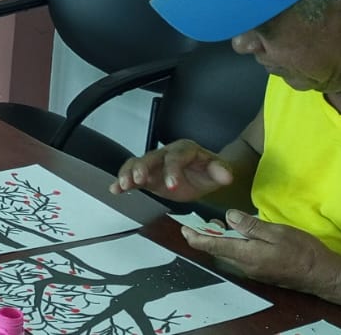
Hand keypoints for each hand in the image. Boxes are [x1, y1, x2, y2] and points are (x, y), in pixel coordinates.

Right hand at [110, 139, 233, 201]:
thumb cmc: (209, 171)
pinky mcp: (147, 176)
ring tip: (123, 186)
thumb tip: (225, 175)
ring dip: (128, 174)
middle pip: (150, 157)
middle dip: (142, 168)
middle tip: (138, 181)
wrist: (203, 176)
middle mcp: (166, 154)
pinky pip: (131, 175)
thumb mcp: (219, 171)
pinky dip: (122, 182)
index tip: (172, 186)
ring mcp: (154, 164)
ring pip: (136, 164)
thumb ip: (221, 171)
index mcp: (184, 150)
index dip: (172, 171)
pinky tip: (115, 190)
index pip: (175, 158)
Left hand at [182, 210, 340, 293]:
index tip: (184, 227)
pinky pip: (240, 257)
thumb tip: (228, 217)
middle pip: (217, 251)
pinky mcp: (261, 271)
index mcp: (246, 255)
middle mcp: (245, 266)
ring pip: (228, 254)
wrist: (323, 274)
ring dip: (220, 241)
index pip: (211, 246)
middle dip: (206, 236)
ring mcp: (253, 271)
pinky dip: (233, 246)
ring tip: (218, 226)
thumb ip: (250, 226)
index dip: (195, 236)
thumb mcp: (276, 232)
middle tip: (201, 221)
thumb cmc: (303, 251)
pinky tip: (239, 236)